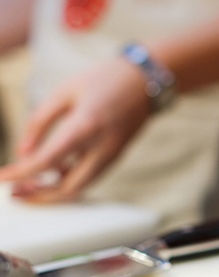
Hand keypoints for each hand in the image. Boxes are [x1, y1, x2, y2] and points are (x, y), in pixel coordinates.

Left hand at [0, 58, 150, 201]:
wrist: (146, 81)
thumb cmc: (104, 80)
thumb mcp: (64, 92)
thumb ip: (40, 122)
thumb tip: (23, 151)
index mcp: (85, 126)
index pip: (46, 161)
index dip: (20, 173)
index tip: (1, 178)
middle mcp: (102, 148)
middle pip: (69, 188)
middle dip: (40, 196)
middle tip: (15, 192)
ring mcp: (112, 154)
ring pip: (81, 187)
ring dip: (54, 191)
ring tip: (29, 184)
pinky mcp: (115, 155)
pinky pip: (90, 177)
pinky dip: (69, 179)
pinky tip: (54, 169)